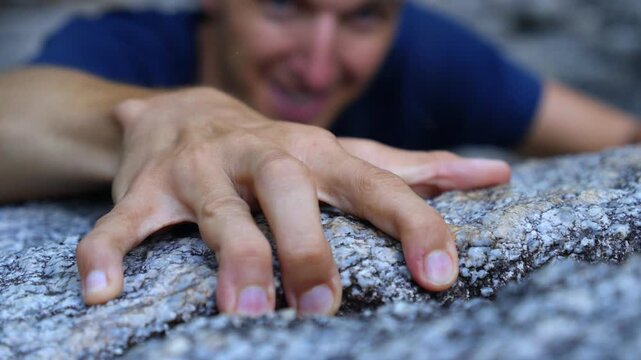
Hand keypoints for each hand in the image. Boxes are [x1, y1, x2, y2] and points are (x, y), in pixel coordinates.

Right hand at [76, 88, 509, 315]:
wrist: (182, 107)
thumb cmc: (276, 149)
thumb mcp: (343, 153)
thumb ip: (409, 169)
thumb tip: (492, 173)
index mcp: (315, 154)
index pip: (374, 185)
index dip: (412, 225)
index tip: (440, 275)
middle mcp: (260, 156)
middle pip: (290, 192)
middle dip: (308, 247)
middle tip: (326, 308)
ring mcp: (200, 171)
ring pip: (216, 212)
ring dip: (230, 257)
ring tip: (243, 312)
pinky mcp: (146, 187)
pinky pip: (123, 220)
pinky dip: (108, 251)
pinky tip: (102, 290)